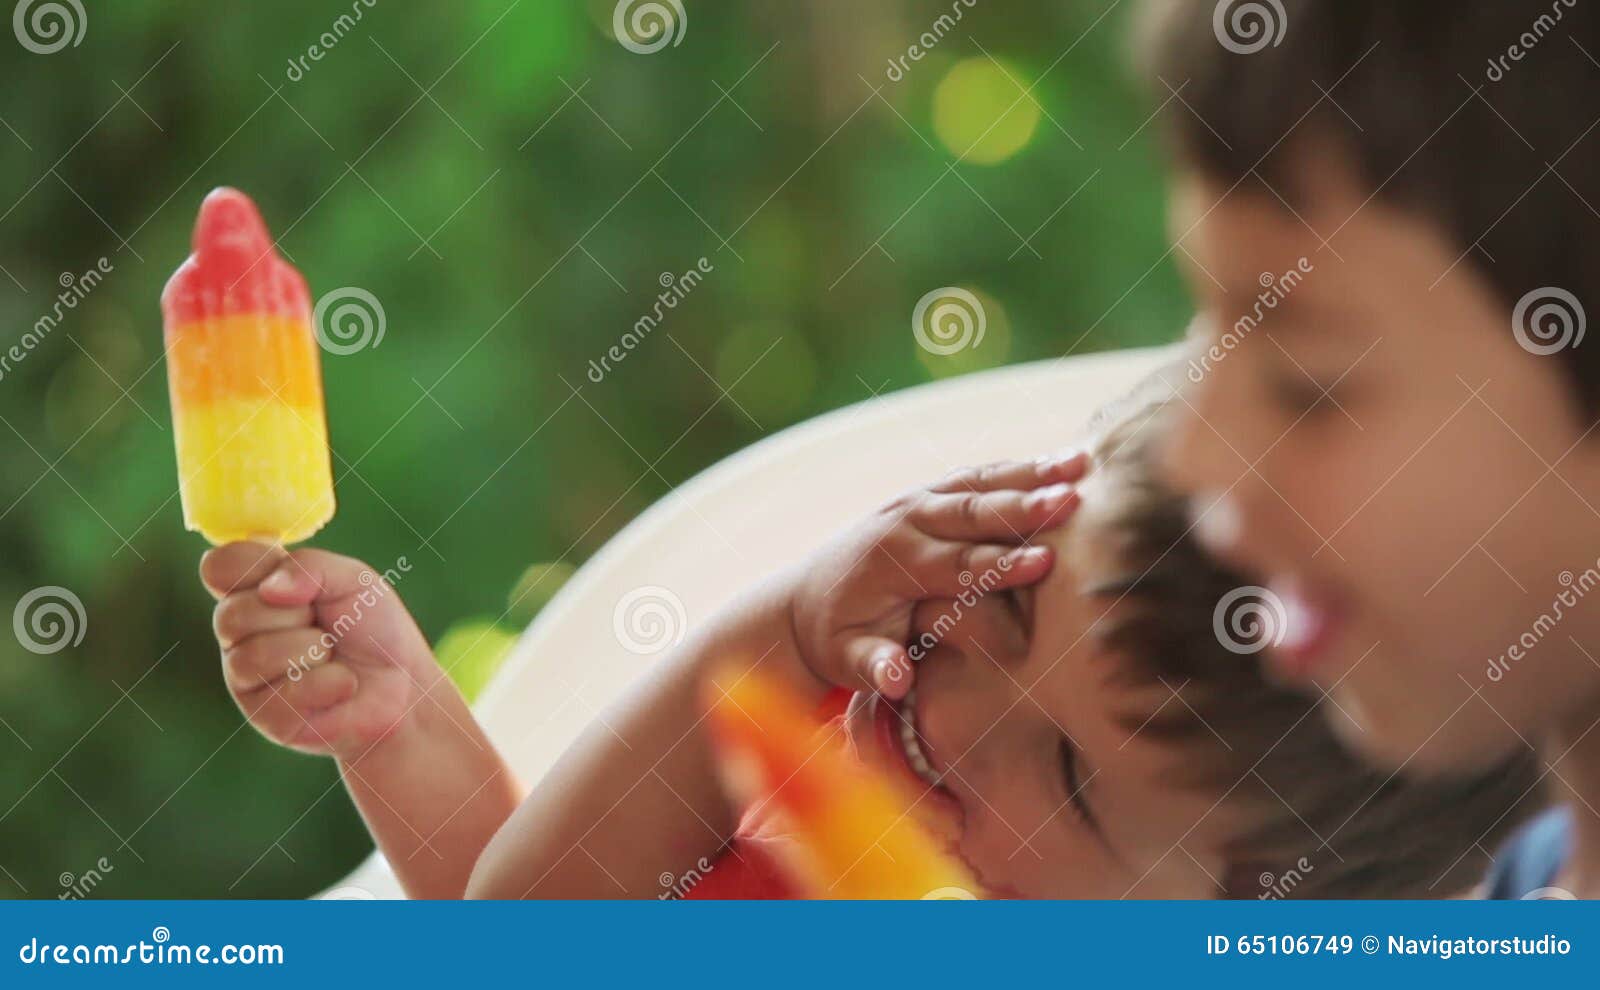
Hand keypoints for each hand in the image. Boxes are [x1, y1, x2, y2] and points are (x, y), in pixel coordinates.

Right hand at [200, 542, 441, 760]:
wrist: (403, 682)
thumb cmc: (372, 626)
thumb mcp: (353, 579)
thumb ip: (311, 568)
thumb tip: (271, 588)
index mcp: (253, 592)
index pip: (218, 568)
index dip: (249, 565)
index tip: (284, 574)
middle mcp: (239, 635)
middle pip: (231, 615)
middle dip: (294, 614)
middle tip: (323, 623)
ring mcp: (247, 679)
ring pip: (252, 657)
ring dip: (311, 649)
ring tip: (331, 654)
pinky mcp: (268, 717)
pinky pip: (284, 695)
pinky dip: (328, 682)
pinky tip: (343, 682)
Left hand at [787, 452, 1086, 699]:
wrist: (804, 599)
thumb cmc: (835, 637)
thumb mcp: (844, 659)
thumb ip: (871, 666)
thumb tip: (897, 680)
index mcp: (891, 563)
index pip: (954, 564)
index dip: (999, 564)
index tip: (1045, 562)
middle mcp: (904, 522)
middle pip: (970, 513)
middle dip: (1022, 507)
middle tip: (1072, 501)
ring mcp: (915, 501)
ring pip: (977, 483)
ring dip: (1030, 473)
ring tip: (1081, 464)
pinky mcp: (926, 494)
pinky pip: (975, 476)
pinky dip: (1017, 467)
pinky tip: (1064, 462)